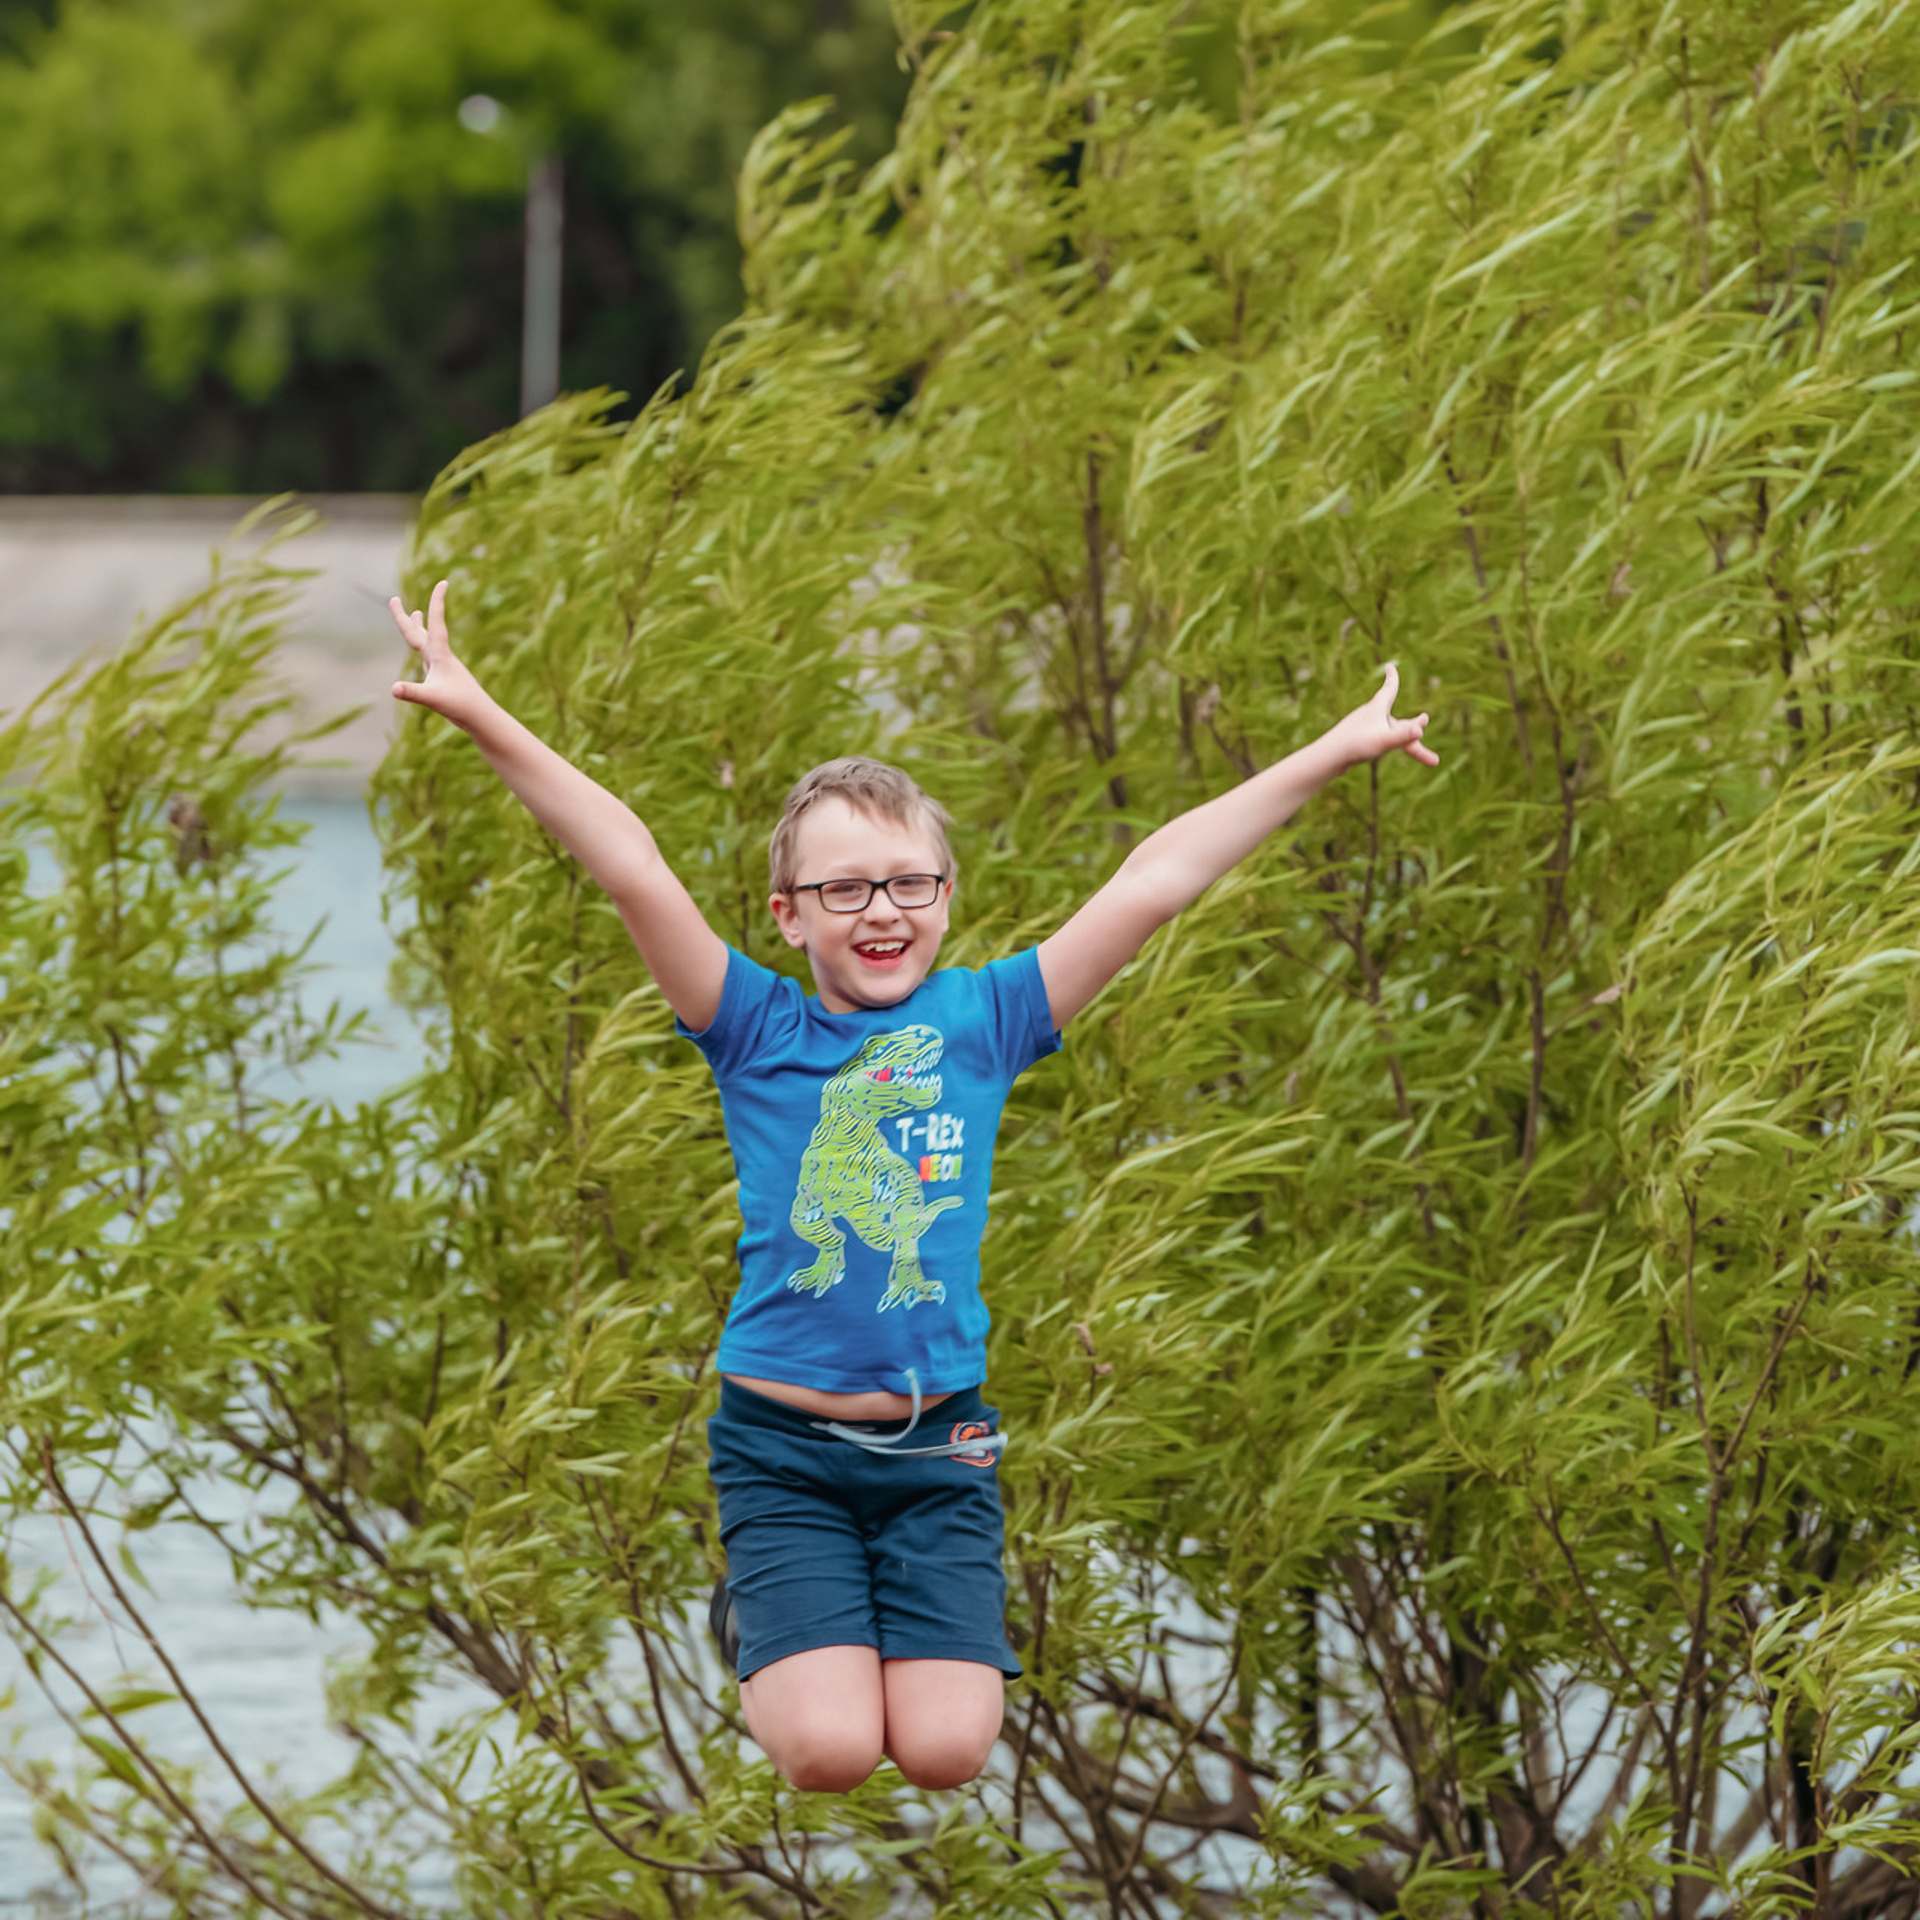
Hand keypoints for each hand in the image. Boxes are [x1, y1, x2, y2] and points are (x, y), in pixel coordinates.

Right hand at [389, 580, 488, 730]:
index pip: (436, 623)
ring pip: (426, 642)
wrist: (481, 717)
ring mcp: (442, 667)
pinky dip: (423, 648)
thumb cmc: (461, 706)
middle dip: (405, 616)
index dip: (437, 602)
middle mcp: (440, 657)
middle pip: (419, 631)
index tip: (443, 582)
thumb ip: (412, 692)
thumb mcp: (433, 698)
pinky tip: (423, 653)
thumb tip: (394, 689)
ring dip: (417, 627)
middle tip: (393, 599)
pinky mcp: (443, 677)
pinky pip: (429, 657)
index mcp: (440, 655)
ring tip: (415, 613)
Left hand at [1332, 662, 1438, 770]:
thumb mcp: (1383, 741)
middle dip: (1412, 725)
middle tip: (1424, 718)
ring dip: (1404, 740)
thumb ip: (1403, 736)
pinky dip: (1387, 744)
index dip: (1392, 677)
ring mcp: (1363, 728)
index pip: (1389, 688)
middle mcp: (1370, 715)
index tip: (1390, 666)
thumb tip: (1419, 731)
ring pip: (1390, 733)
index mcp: (1377, 708)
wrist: (1327, 758)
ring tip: (1415, 746)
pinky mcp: (1357, 741)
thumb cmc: (1355, 745)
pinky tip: (1379, 749)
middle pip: (1398, 721)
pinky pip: (1377, 741)